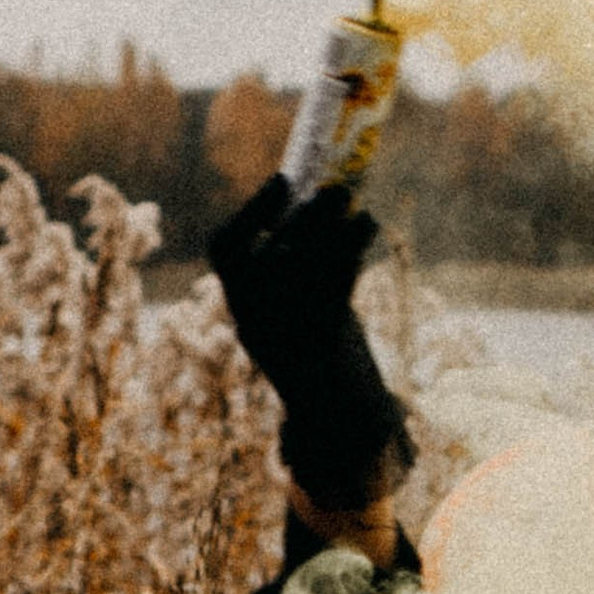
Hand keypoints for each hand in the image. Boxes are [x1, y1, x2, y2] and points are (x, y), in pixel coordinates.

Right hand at [210, 175, 377, 389]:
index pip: (226, 250)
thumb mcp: (294, 310)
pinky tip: (367, 225)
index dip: (253, 211)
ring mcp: (287, 334)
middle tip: (336, 187)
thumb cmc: (317, 349)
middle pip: (274, 254)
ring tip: (355, 203)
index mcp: (243, 309)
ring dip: (334, 226)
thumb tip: (321, 195)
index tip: (283, 179)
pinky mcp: (324, 341)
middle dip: (307, 215)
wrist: (335, 415)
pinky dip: (354, 247)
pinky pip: (338, 282)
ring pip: (308, 265)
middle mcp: (256, 321)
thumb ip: (297, 264)